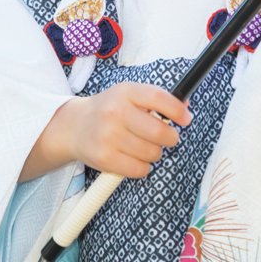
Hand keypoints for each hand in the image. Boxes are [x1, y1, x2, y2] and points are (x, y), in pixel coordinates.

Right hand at [53, 82, 191, 178]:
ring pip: (152, 153)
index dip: (178, 111)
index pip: (159, 98)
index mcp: (125, 92)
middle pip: (159, 132)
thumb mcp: (128, 95)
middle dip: (171, 138)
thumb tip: (186, 107)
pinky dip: (143, 167)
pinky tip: (135, 158)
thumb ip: (156, 99)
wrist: (73, 126)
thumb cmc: (108, 110)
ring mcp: (109, 136)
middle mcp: (116, 112)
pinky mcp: (104, 158)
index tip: (186, 119)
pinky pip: (140, 169)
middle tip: (168, 138)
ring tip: (145, 146)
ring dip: (155, 153)